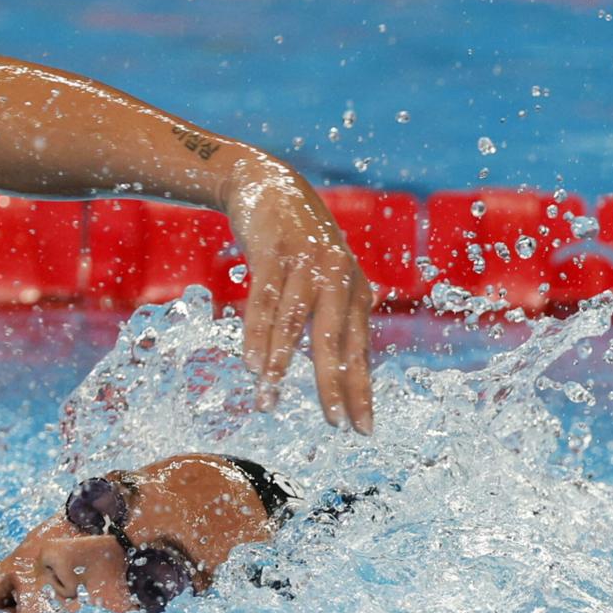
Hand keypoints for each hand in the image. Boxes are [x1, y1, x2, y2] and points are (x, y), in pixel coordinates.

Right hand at [223, 156, 373, 433]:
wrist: (267, 184)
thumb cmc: (296, 243)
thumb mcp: (322, 278)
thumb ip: (330, 317)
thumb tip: (334, 368)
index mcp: (355, 290)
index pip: (359, 351)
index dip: (360, 390)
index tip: (361, 428)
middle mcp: (338, 277)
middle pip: (335, 342)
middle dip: (333, 386)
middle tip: (334, 423)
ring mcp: (306, 264)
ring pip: (294, 325)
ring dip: (280, 366)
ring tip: (269, 402)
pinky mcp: (274, 253)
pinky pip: (264, 302)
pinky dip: (257, 335)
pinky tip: (252, 363)